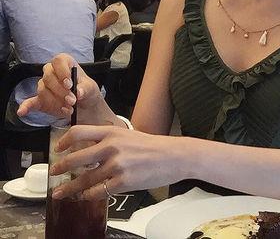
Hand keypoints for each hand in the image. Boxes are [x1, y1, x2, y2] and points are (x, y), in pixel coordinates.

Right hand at [17, 53, 101, 119]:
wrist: (85, 104)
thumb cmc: (86, 90)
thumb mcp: (91, 88)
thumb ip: (86, 88)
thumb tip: (79, 92)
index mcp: (65, 64)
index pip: (59, 61)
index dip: (62, 71)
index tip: (69, 84)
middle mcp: (52, 73)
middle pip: (48, 77)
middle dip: (60, 91)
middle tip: (72, 101)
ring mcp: (45, 87)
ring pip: (43, 91)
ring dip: (55, 102)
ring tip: (69, 109)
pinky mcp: (40, 100)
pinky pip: (30, 102)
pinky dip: (26, 107)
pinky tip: (22, 111)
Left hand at [48, 125, 184, 199]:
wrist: (174, 156)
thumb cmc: (153, 146)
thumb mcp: (129, 135)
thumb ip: (109, 139)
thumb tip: (89, 149)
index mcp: (112, 132)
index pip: (79, 132)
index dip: (64, 141)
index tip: (58, 149)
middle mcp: (111, 146)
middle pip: (75, 158)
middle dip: (61, 168)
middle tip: (54, 172)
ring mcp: (116, 165)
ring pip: (84, 179)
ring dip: (69, 188)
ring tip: (61, 192)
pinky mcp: (123, 181)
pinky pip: (98, 192)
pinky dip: (89, 196)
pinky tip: (86, 196)